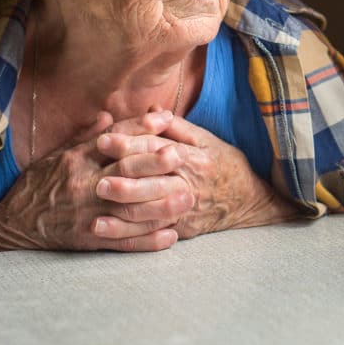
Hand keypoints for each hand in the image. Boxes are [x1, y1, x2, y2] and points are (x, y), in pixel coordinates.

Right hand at [0, 111, 190, 254]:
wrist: (13, 225)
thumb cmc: (37, 186)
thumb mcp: (56, 155)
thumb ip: (85, 137)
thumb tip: (108, 115)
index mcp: (77, 160)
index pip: (114, 139)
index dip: (140, 128)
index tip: (166, 120)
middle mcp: (84, 183)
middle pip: (124, 170)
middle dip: (154, 163)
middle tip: (182, 156)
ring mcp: (87, 212)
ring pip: (129, 208)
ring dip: (161, 205)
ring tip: (188, 198)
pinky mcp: (88, 238)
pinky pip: (122, 241)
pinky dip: (147, 241)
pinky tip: (171, 237)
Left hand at [95, 116, 298, 240]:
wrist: (250, 200)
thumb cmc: (226, 165)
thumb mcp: (207, 140)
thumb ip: (177, 127)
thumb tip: (151, 110)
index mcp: (193, 158)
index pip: (156, 149)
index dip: (128, 144)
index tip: (103, 141)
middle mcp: (189, 185)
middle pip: (151, 184)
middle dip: (122, 183)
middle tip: (95, 181)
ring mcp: (185, 210)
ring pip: (149, 213)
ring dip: (120, 213)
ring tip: (94, 211)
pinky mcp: (183, 229)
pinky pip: (152, 233)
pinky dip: (128, 234)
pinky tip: (106, 232)